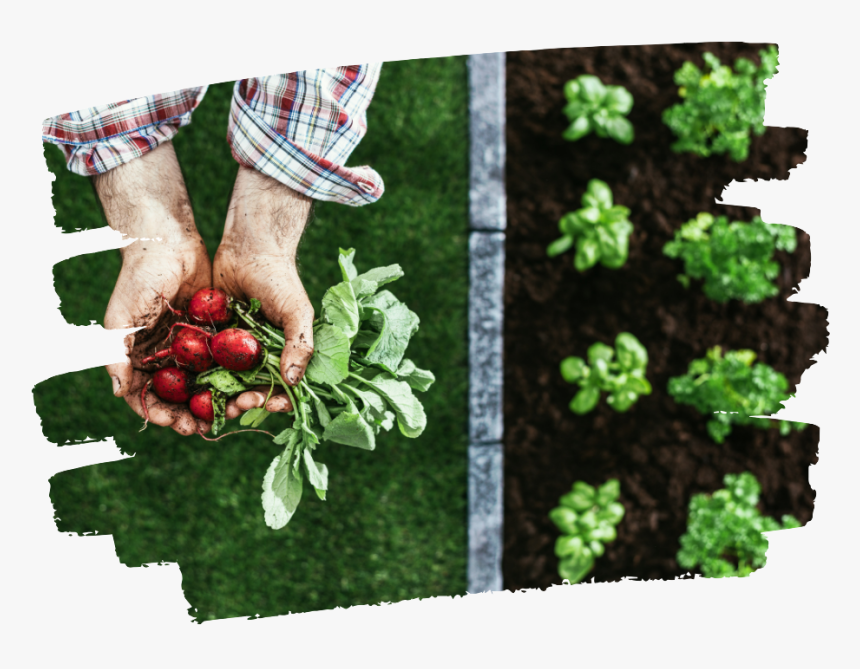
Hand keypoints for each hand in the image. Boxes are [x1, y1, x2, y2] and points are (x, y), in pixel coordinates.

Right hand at [96, 142, 213, 434]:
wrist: (168, 242)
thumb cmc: (139, 278)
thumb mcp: (123, 317)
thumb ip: (118, 354)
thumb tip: (119, 392)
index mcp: (138, 356)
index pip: (146, 396)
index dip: (159, 413)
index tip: (176, 424)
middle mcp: (163, 355)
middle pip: (176, 395)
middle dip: (188, 414)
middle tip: (204, 427)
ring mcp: (187, 344)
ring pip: (200, 382)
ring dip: (211, 400)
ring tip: (226, 413)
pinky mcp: (210, 332)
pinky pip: (219, 360)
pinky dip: (228, 375)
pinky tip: (243, 386)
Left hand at [213, 166, 313, 415]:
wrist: (248, 248)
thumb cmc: (280, 279)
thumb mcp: (297, 311)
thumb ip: (300, 344)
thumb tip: (294, 381)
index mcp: (282, 354)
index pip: (282, 388)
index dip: (275, 401)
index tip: (266, 404)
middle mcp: (258, 357)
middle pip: (250, 390)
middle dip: (242, 403)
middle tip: (233, 407)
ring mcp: (233, 350)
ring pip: (224, 382)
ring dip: (218, 397)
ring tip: (210, 405)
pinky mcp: (210, 339)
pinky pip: (203, 363)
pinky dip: (197, 376)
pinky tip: (190, 387)